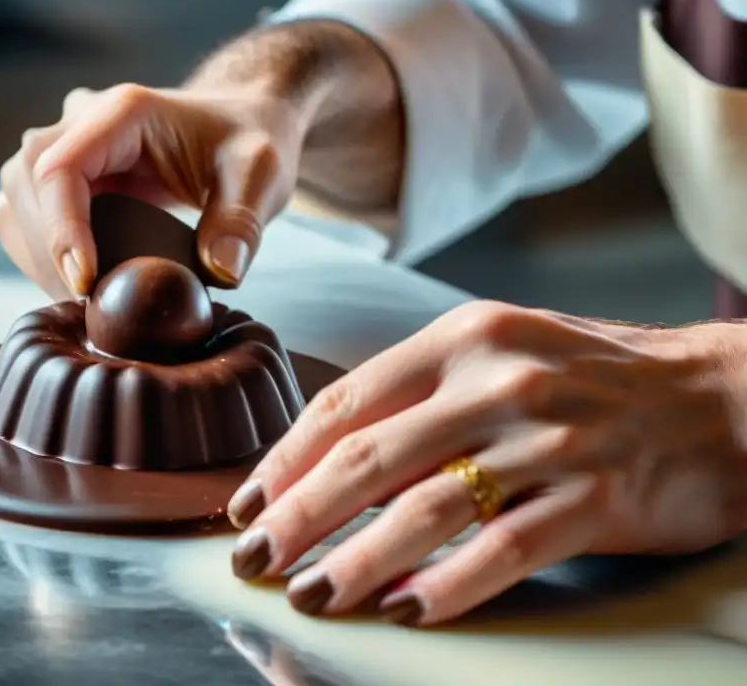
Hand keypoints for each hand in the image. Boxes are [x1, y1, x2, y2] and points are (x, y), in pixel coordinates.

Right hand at [0, 83, 302, 297]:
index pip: (60, 166)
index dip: (61, 228)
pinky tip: (80, 284)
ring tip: (84, 300)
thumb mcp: (261, 175)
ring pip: (16, 199)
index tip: (84, 284)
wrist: (243, 124)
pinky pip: (27, 214)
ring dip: (37, 254)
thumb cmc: (251, 141)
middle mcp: (83, 120)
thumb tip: (219, 274)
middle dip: (48, 251)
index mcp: (124, 112)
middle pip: (25, 182)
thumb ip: (241, 221)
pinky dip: (40, 253)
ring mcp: (69, 145)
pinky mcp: (68, 175)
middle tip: (89, 306)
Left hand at [225, 301, 746, 625]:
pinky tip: (406, 609)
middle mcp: (497, 382)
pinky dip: (447, 586)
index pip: (348, 402)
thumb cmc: (595, 376)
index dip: (287, 457)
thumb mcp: (502, 353)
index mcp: (463, 339)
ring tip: (313, 594)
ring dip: (357, 561)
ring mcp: (546, 440)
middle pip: (369, 459)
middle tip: (255, 558)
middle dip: (299, 515)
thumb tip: (335, 456)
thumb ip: (422, 394)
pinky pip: (503, 551)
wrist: (718, 397)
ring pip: (425, 510)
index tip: (248, 501)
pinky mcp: (592, 498)